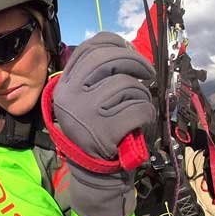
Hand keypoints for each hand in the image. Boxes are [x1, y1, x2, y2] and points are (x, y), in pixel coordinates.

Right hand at [51, 32, 155, 215]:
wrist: (94, 172)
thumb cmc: (96, 130)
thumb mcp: (84, 99)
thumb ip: (96, 75)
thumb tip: (126, 48)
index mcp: (65, 85)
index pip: (90, 48)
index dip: (115, 43)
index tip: (129, 49)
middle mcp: (71, 95)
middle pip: (111, 59)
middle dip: (137, 61)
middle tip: (148, 73)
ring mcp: (87, 112)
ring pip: (129, 85)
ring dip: (142, 95)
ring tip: (138, 107)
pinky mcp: (106, 129)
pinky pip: (138, 108)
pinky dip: (147, 114)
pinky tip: (141, 122)